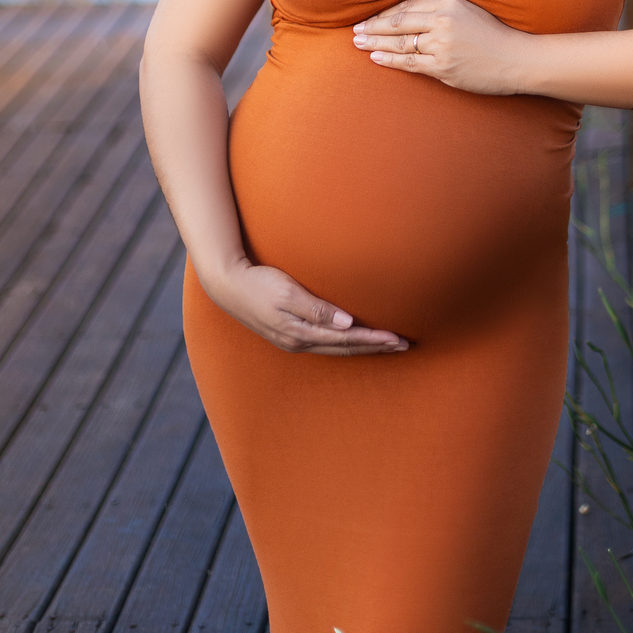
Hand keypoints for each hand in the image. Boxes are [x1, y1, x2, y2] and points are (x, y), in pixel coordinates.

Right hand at [205, 259, 409, 355]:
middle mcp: (300, 342)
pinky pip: (327, 345)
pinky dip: (346, 345)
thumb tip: (346, 324)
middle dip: (376, 348)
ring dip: (364, 347)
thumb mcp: (287, 293)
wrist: (227, 286)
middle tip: (404, 346)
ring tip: (387, 345)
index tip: (398, 340)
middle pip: (346, 349)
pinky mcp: (291, 334)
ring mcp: (294, 341)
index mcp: (301, 334)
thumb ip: (316, 309)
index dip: (374, 340)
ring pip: (337, 349)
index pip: (347, 340)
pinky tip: (355, 340)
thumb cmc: (258, 283)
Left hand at [352, 0, 529, 93]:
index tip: (369, 17)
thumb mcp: (468, 11)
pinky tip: (376, 58)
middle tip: (355, 30)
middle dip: (373, 27)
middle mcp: (443, 23)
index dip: (384, 13)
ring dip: (376, 43)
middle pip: (398, 23)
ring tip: (358, 43)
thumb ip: (441, 11)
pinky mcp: (444, 68)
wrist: (518, 59)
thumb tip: (409, 14)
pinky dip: (390, 61)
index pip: (407, 7)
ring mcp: (442, 46)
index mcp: (449, 4)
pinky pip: (411, 63)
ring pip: (400, 44)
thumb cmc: (494, 35)